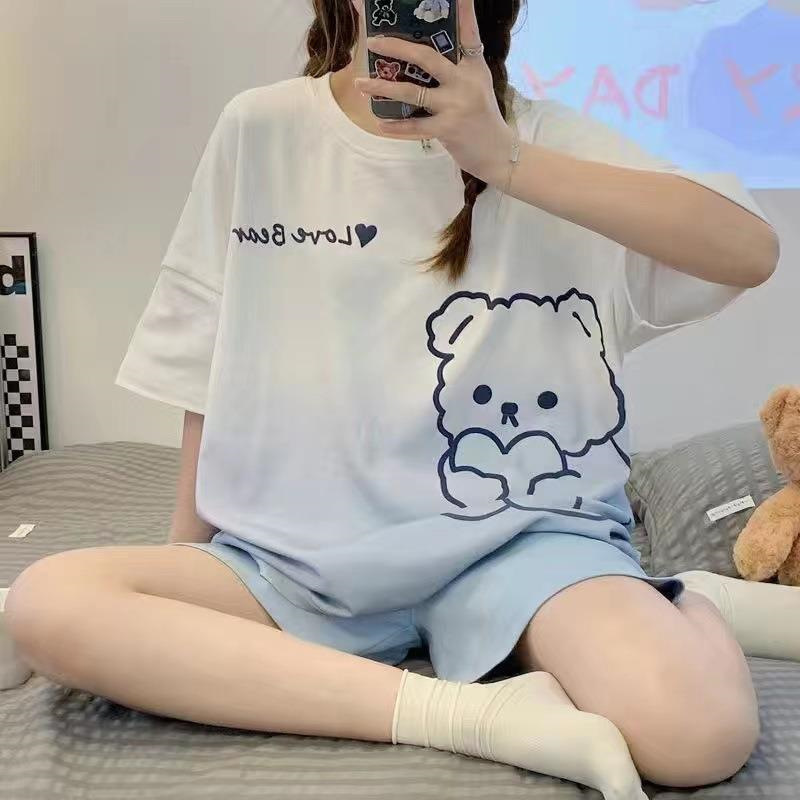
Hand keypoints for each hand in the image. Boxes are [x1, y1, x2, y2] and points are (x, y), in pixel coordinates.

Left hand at [354, 0, 513, 185]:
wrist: (497, 152)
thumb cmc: (481, 117)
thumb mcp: (477, 85)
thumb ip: (456, 69)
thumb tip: (421, 58)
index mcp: (473, 67)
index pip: (468, 34)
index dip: (464, 11)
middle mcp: (465, 82)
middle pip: (426, 58)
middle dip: (396, 47)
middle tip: (372, 41)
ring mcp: (455, 105)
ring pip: (412, 92)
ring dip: (383, 87)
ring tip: (361, 84)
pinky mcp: (448, 129)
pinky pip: (415, 126)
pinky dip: (396, 126)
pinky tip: (381, 124)